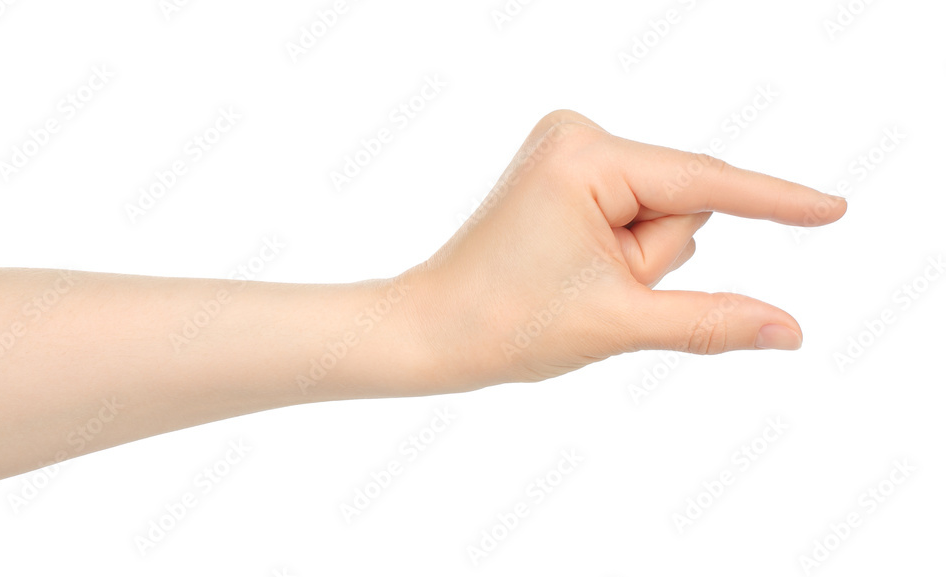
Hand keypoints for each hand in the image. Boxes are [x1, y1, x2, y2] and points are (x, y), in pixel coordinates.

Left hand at [401, 110, 846, 389]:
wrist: (432, 330)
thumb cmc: (504, 321)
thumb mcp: (620, 321)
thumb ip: (711, 320)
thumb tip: (788, 329)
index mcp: (587, 155)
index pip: (706, 184)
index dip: (775, 202)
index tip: (834, 209)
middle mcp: (578, 134)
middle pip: (679, 204)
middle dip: (653, 260)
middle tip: (593, 288)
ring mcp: (568, 150)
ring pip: (658, 214)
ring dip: (634, 263)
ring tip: (573, 283)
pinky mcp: (564, 171)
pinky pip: (631, 213)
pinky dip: (621, 252)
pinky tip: (571, 271)